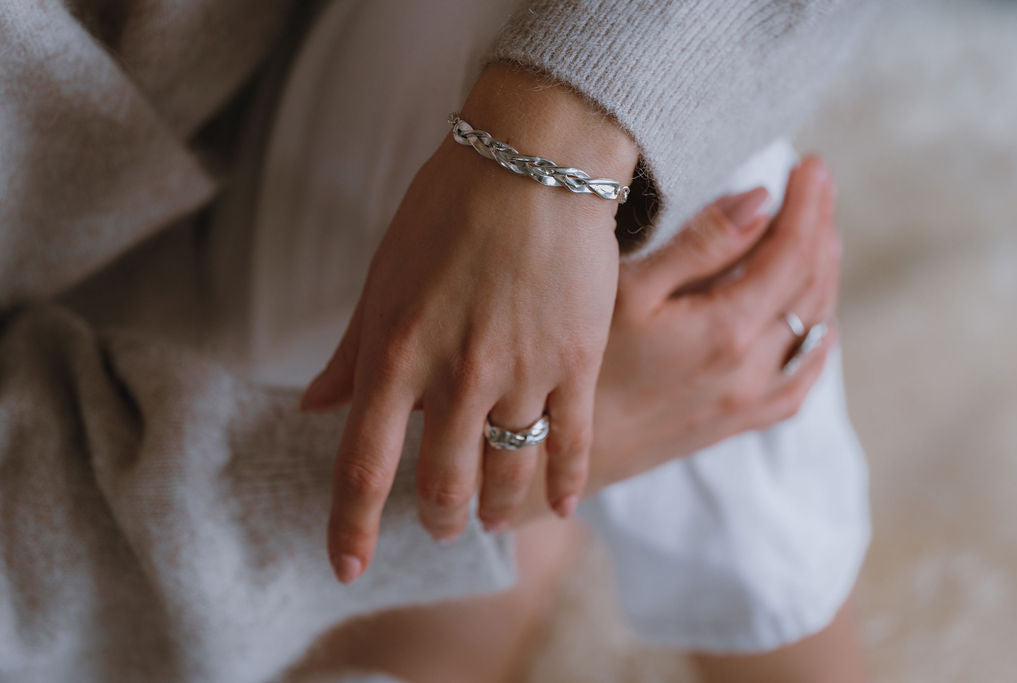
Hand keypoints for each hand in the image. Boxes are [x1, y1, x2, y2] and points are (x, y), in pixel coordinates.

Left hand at [300, 64, 638, 582]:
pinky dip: (564, 483)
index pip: (362, 469)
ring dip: (495, 510)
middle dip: (436, 520)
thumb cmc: (446, 210)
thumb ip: (351, 354)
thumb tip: (314, 408)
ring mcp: (522, 373)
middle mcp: (456, 377)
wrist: (534, 159)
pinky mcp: (576, 360)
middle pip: (441, 486)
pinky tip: (560, 506)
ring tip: (491, 519)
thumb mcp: (381, 278)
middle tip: (440, 526)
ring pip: (508, 475)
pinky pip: (571, 443)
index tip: (346, 567)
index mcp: (395, 355)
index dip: (350, 528)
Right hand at [508, 155, 838, 520]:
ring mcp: (748, 402)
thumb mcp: (627, 291)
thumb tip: (760, 201)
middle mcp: (751, 369)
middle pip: (811, 288)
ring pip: (814, 331)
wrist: (555, 455)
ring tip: (821, 236)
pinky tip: (816, 323)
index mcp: (726, 330)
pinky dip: (818, 342)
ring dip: (823, 277)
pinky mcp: (737, 423)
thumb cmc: (582, 365)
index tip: (812, 164)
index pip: (791, 254)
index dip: (807, 204)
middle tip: (819, 188)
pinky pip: (801, 381)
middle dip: (821, 230)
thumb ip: (699, 245)